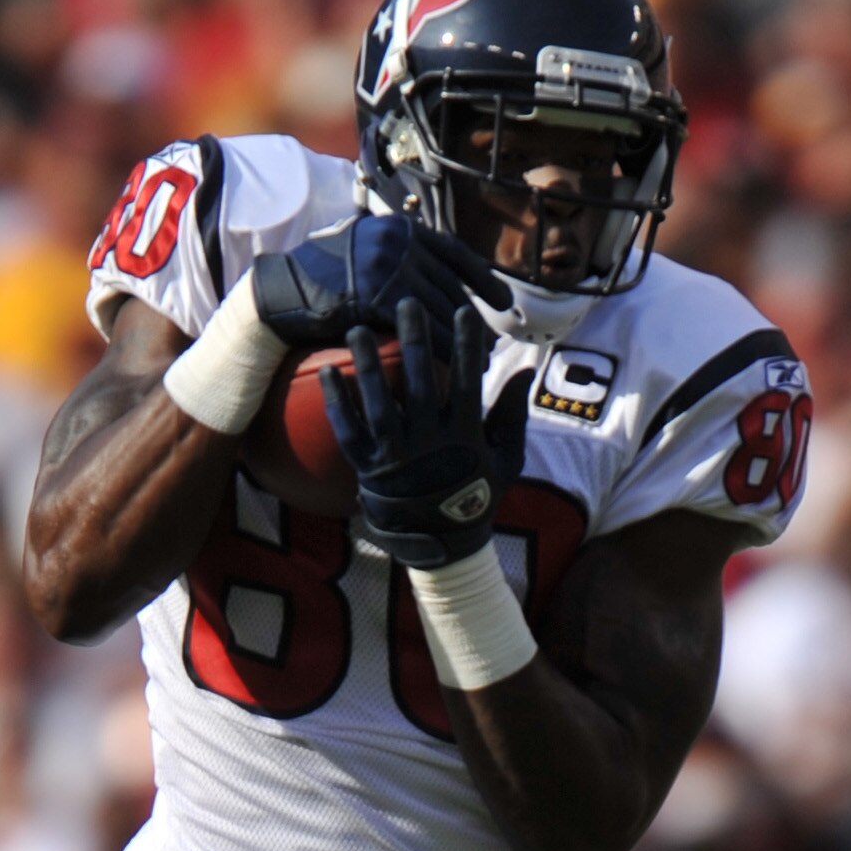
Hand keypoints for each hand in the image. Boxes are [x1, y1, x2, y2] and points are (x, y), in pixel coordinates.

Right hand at [245, 215, 489, 354]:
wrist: (284, 292)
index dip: (483, 280)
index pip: (455, 252)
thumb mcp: (368, 252)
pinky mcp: (377, 294)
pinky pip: (421, 326)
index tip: (505, 302)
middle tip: (494, 343)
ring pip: (440, 307)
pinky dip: (442, 348)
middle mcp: (398, 240)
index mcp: (401, 227)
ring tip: (482, 360)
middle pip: (451, 284)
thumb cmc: (326, 280)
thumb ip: (401, 256)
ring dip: (465, 338)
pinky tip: (455, 365)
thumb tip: (438, 275)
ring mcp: (388, 265)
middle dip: (474, 318)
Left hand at [322, 292, 498, 569]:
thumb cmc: (478, 498)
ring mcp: (395, 456)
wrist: (443, 549)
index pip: (465, 380)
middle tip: (405, 301)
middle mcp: (428, 443)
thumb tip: (523, 370)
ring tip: (358, 326)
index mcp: (464, 437)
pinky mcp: (368, 469)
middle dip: (413, 338)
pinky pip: (349, 430)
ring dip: (368, 362)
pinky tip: (328, 371)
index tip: (463, 310)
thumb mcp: (508, 460)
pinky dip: (337, 402)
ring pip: (378, 400)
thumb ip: (513, 415)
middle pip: (418, 381)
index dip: (465, 344)